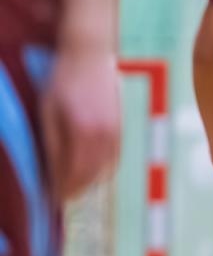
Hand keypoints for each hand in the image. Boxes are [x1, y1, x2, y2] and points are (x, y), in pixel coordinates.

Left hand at [40, 45, 120, 200]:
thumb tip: (50, 171)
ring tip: (74, 189)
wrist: (91, 55)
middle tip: (60, 199)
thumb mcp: (48, 110)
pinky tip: (92, 173)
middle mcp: (103, 136)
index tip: (50, 200)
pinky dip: (103, 171)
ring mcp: (116, 133)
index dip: (60, 188)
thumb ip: (51, 142)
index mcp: (82, 132)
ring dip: (89, 183)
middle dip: (74, 190)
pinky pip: (114, 159)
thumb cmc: (63, 80)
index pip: (71, 172)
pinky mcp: (122, 128)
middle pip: (90, 175)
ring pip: (104, 170)